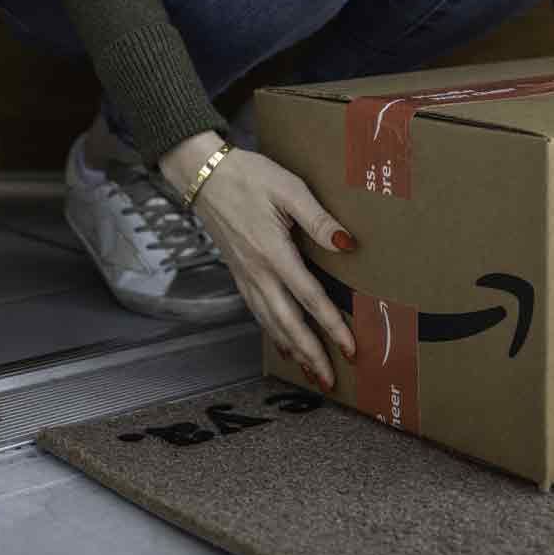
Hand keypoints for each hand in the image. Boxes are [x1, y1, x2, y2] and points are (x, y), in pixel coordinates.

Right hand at [159, 132, 355, 390]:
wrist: (203, 174)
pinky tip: (282, 343)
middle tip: (330, 380)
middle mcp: (258, 272)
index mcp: (273, 253)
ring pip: (271, 322)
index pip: (310, 298)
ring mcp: (245, 275)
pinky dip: (272, 333)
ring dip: (293, 349)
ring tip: (311, 373)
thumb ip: (319, 219)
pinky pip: (257, 311)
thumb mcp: (289, 188)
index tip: (350, 348)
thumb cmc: (249, 175)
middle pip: (289, 323)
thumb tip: (348, 244)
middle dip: (311, 354)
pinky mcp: (238, 273)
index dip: (332, 326)